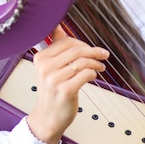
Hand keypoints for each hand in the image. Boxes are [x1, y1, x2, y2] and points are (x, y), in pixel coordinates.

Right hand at [26, 26, 108, 143]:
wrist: (48, 118)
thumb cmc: (52, 92)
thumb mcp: (49, 68)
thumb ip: (55, 47)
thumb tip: (57, 26)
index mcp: (40, 58)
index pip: (66, 41)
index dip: (82, 43)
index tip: (91, 48)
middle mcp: (45, 67)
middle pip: (76, 50)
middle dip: (93, 51)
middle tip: (104, 55)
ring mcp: (55, 79)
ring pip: (83, 61)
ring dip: (96, 63)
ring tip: (101, 67)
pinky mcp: (65, 90)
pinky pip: (86, 74)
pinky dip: (93, 74)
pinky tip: (94, 76)